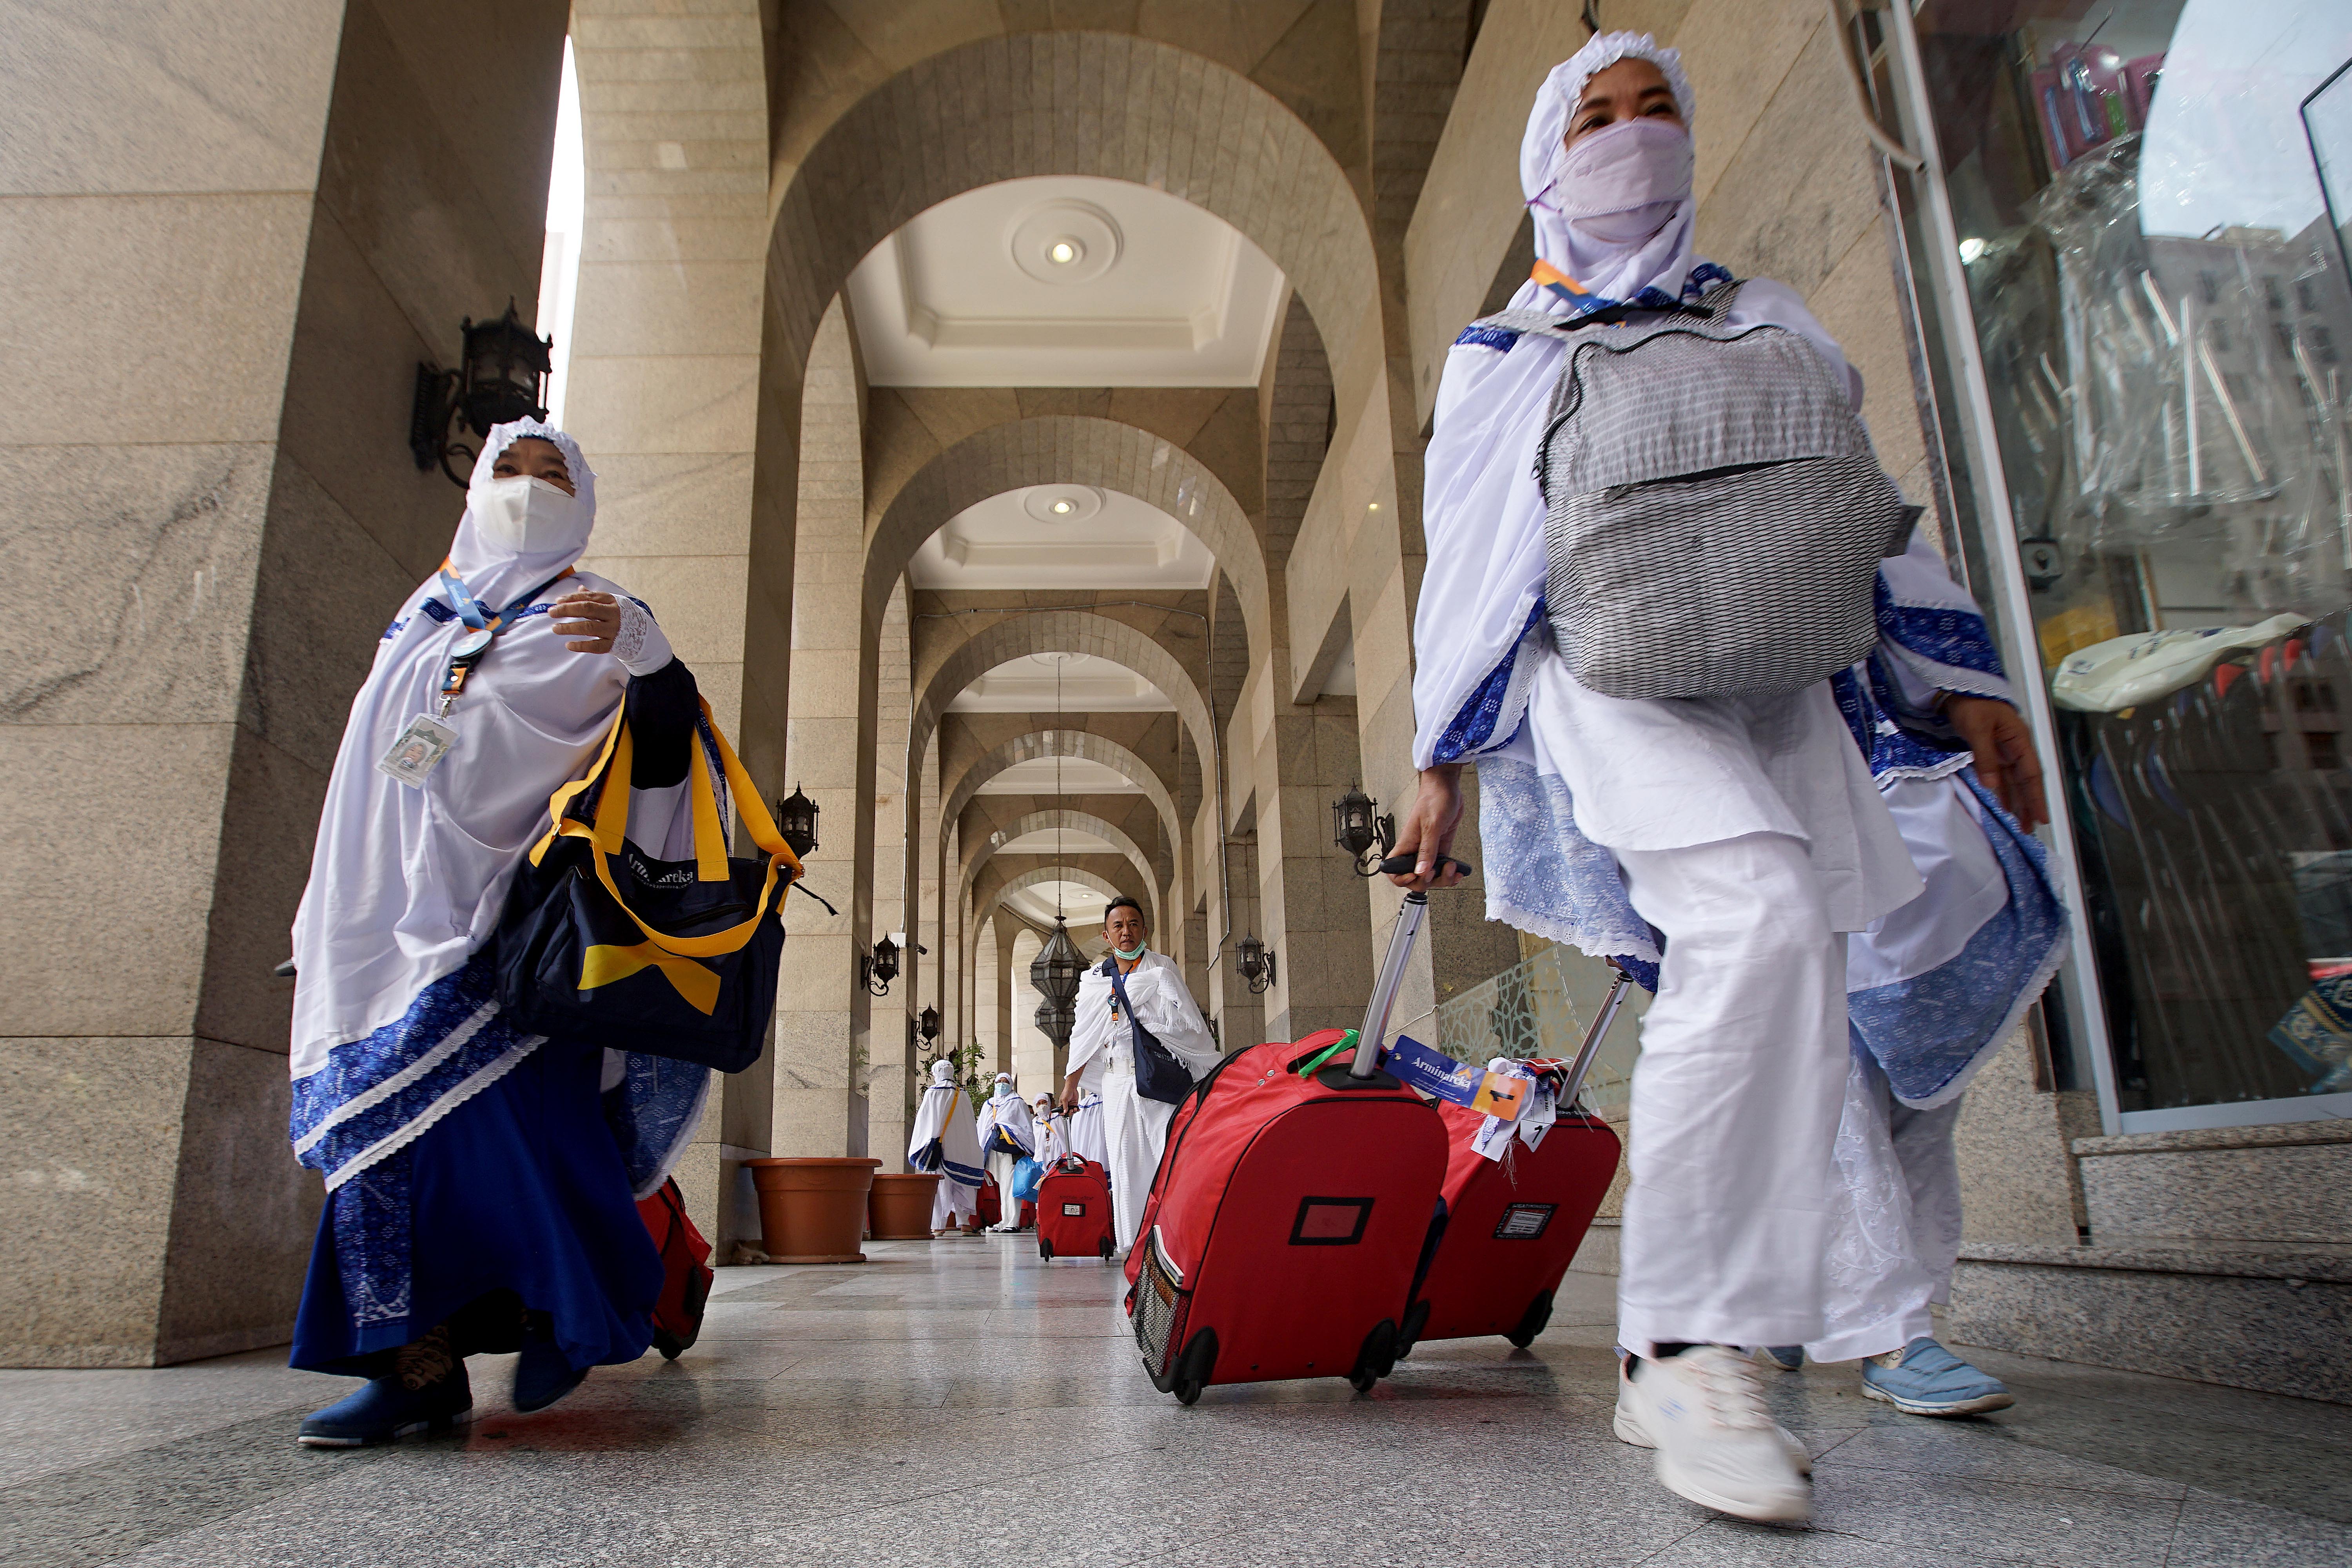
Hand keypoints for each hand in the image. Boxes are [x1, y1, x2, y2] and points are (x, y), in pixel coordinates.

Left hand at [549, 591, 620, 653]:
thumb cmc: (621, 616)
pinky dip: (580, 646)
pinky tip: (568, 645)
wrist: (643, 635)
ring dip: (569, 628)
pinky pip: (594, 646)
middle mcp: (613, 614)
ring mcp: (613, 630)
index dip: (571, 598)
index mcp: (611, 601)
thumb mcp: (611, 603)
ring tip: (555, 628)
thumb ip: (595, 597)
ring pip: (588, 627)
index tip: (557, 601)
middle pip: (587, 609)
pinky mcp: (612, 644)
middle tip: (551, 612)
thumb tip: (579, 589)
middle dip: (567, 610)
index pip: (588, 597)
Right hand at [1058, 1072, 1081, 1114]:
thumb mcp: (1064, 1099)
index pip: (1061, 1111)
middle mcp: (1066, 1105)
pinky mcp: (1074, 1104)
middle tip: (1071, 1110)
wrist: (1072, 1088)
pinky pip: (1076, 1109)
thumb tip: (1065, 1112)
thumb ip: (1064, 1106)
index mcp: (1061, 1105)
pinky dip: (1077, 1109)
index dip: (1063, 1114)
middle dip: (1069, 1113)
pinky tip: (1077, 1109)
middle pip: (1067, 1113)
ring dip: (1073, 1111)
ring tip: (1074, 1109)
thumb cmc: (1066, 1091)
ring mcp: (1070, 1105)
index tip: (1065, 1114)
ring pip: (1072, 1111)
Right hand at [1386, 765, 1466, 889]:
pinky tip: (1458, 869)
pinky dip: (1450, 873)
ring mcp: (1428, 850)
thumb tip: (1421, 871)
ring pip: (1430, 875)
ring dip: (1442, 878)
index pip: (1393, 870)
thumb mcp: (1431, 825)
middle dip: (1427, 881)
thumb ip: (1427, 850)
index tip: (1416, 876)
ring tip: (1453, 869)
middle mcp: (1415, 850)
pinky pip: (1442, 868)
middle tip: (1437, 872)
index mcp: (1406, 844)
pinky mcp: (1441, 848)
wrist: (1447, 787)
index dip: (1402, 879)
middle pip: (1415, 878)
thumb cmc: (1434, 798)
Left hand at [1945, 696, 2048, 829]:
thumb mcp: (1977, 729)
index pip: (2031, 774)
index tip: (2041, 817)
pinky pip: (2001, 776)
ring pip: (2014, 781)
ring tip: (2020, 823)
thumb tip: (1993, 786)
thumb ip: (1985, 757)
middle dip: (2029, 804)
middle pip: (2026, 781)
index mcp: (2019, 740)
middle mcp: (2016, 747)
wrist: (1957, 688)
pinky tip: (2004, 805)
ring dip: (2017, 801)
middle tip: (2030, 828)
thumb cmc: (1971, 703)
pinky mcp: (1992, 752)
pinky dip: (2003, 791)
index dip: (2036, 797)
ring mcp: (2005, 750)